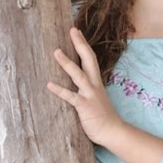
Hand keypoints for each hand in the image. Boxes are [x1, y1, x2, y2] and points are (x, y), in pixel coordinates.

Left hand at [46, 26, 122, 145]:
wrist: (113, 131)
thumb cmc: (103, 116)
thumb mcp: (96, 97)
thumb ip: (87, 88)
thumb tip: (76, 81)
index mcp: (96, 82)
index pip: (90, 58)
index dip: (83, 44)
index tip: (76, 31)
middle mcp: (93, 85)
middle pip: (88, 60)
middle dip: (80, 45)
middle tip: (72, 31)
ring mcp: (89, 95)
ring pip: (78, 75)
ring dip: (67, 63)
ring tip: (56, 52)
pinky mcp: (84, 106)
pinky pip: (71, 97)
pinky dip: (60, 90)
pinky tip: (49, 85)